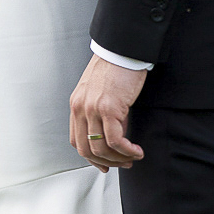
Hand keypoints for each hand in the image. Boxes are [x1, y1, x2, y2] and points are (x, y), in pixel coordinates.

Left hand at [69, 56, 147, 170]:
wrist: (123, 50)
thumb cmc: (115, 67)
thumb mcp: (99, 91)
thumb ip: (100, 111)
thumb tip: (113, 133)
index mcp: (76, 104)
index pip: (77, 141)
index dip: (91, 157)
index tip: (105, 163)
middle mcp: (81, 108)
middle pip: (86, 149)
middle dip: (106, 162)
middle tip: (123, 164)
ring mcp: (93, 109)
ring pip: (101, 148)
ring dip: (119, 158)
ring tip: (133, 157)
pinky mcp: (109, 108)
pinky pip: (115, 140)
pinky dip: (127, 150)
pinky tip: (137, 150)